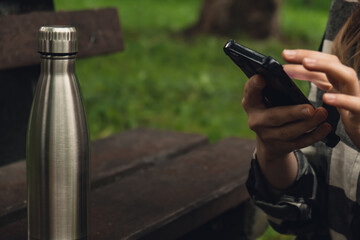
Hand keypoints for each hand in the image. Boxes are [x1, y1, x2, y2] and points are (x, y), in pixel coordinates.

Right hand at [242, 74, 330, 188]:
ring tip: (322, 113)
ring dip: (307, 124)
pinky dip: (314, 135)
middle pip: (273, 117)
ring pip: (289, 132)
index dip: (254, 86)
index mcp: (251, 104)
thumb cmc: (270, 108)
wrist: (269, 138)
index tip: (261, 78)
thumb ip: (270, 87)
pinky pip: (300, 142)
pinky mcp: (282, 146)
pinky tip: (325, 127)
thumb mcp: (264, 98)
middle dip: (292, 113)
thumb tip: (287, 70)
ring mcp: (268, 136)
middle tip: (309, 108)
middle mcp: (256, 121)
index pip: (250, 93)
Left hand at [283, 49, 359, 147]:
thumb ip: (319, 82)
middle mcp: (349, 84)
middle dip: (309, 56)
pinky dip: (341, 100)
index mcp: (340, 80)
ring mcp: (358, 97)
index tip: (284, 54)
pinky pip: (355, 104)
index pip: (322, 62)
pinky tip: (326, 98)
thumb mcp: (331, 95)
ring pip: (347, 76)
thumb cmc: (350, 114)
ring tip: (306, 64)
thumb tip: (292, 71)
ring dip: (326, 67)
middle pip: (332, 63)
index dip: (304, 56)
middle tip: (286, 54)